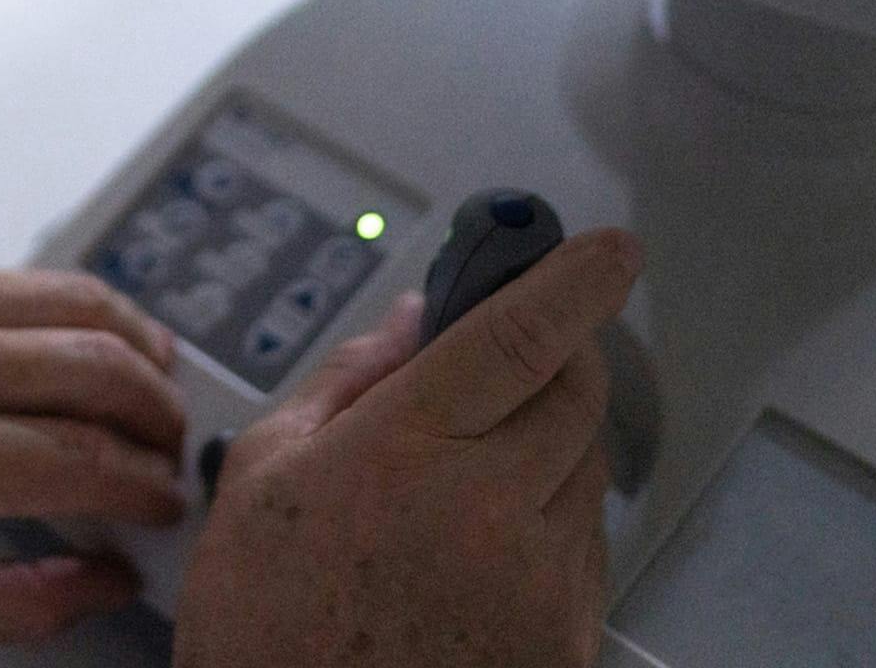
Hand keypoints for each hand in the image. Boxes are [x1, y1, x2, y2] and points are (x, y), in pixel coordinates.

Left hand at [0, 271, 188, 652]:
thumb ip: (28, 604)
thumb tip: (116, 577)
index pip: (80, 460)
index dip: (144, 487)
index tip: (168, 506)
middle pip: (96, 370)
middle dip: (157, 416)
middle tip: (174, 454)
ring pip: (80, 307)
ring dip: (140, 350)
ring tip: (162, 396)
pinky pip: (39, 284)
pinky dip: (93, 312)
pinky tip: (116, 346)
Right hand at [174, 230, 641, 667]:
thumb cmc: (266, 626)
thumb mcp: (268, 470)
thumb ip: (351, 377)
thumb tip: (418, 318)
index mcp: (407, 450)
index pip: (520, 336)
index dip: (572, 279)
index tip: (608, 247)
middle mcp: (489, 510)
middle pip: (574, 391)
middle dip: (555, 353)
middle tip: (507, 356)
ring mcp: (538, 583)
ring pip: (587, 465)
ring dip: (549, 439)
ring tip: (467, 478)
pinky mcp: (567, 643)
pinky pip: (589, 544)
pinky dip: (555, 517)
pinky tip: (485, 541)